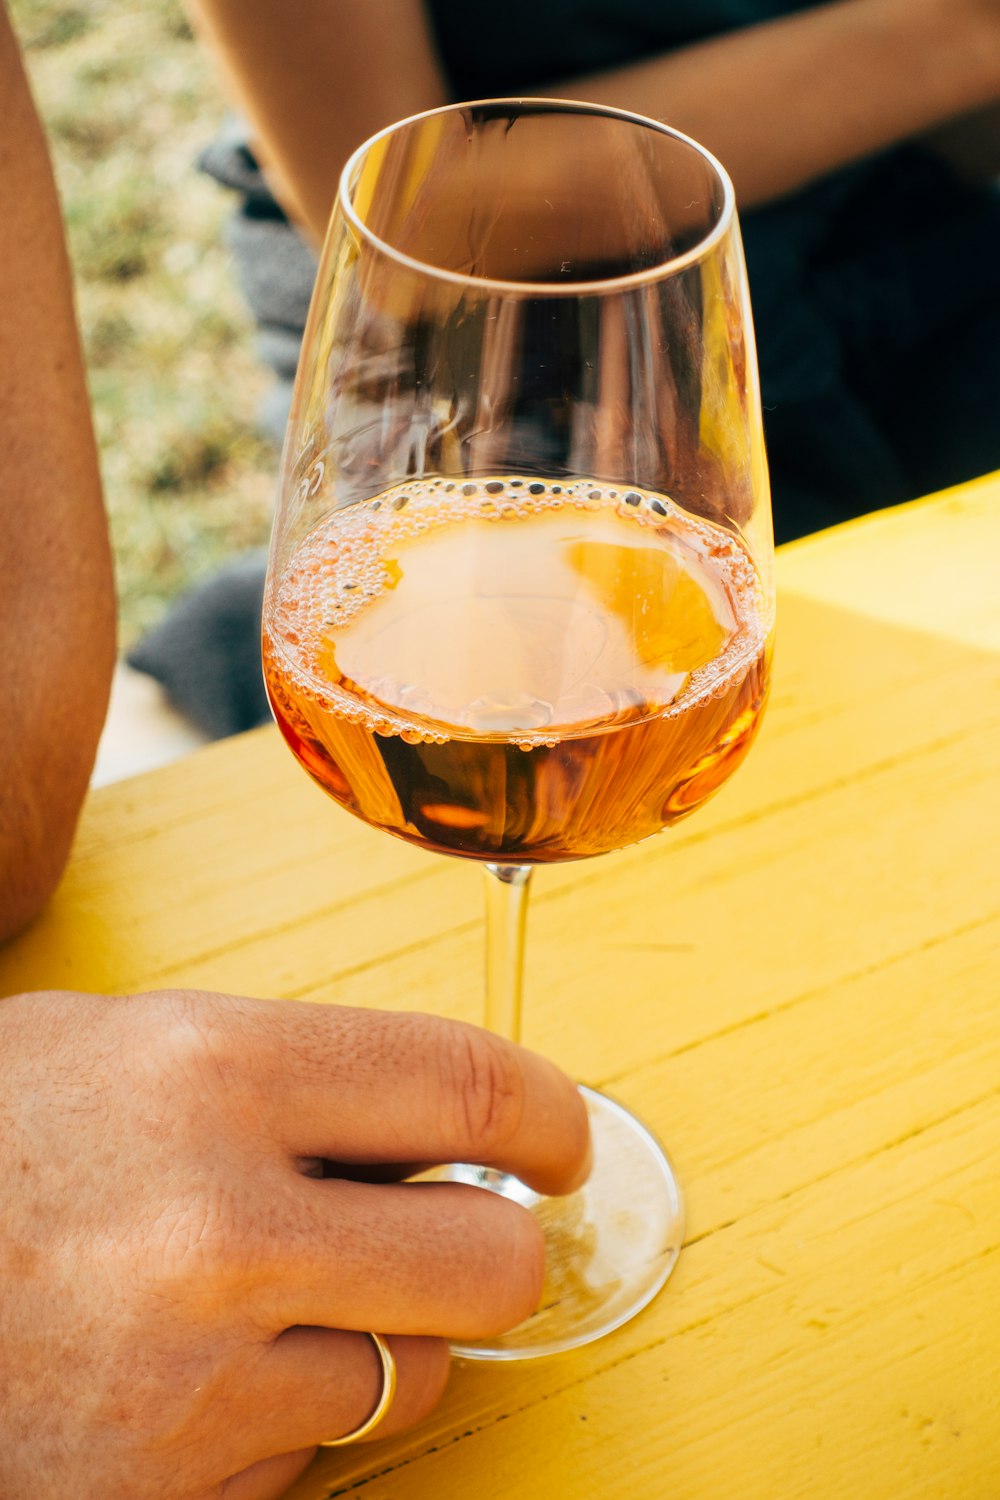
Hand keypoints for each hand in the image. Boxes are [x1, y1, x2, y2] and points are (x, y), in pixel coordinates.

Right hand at [0, 988, 589, 1498]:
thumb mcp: (130, 1045)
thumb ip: (291, 1073)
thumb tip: (445, 1119)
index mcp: (211, 1072)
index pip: (467, 1083)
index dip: (547, 1114)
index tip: (560, 1139)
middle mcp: (216, 1227)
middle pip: (489, 1257)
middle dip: (497, 1244)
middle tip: (460, 1229)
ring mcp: (192, 1378)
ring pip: (416, 1374)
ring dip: (384, 1335)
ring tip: (280, 1292)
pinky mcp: (169, 1490)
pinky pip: (314, 1452)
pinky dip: (290, 1408)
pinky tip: (203, 1360)